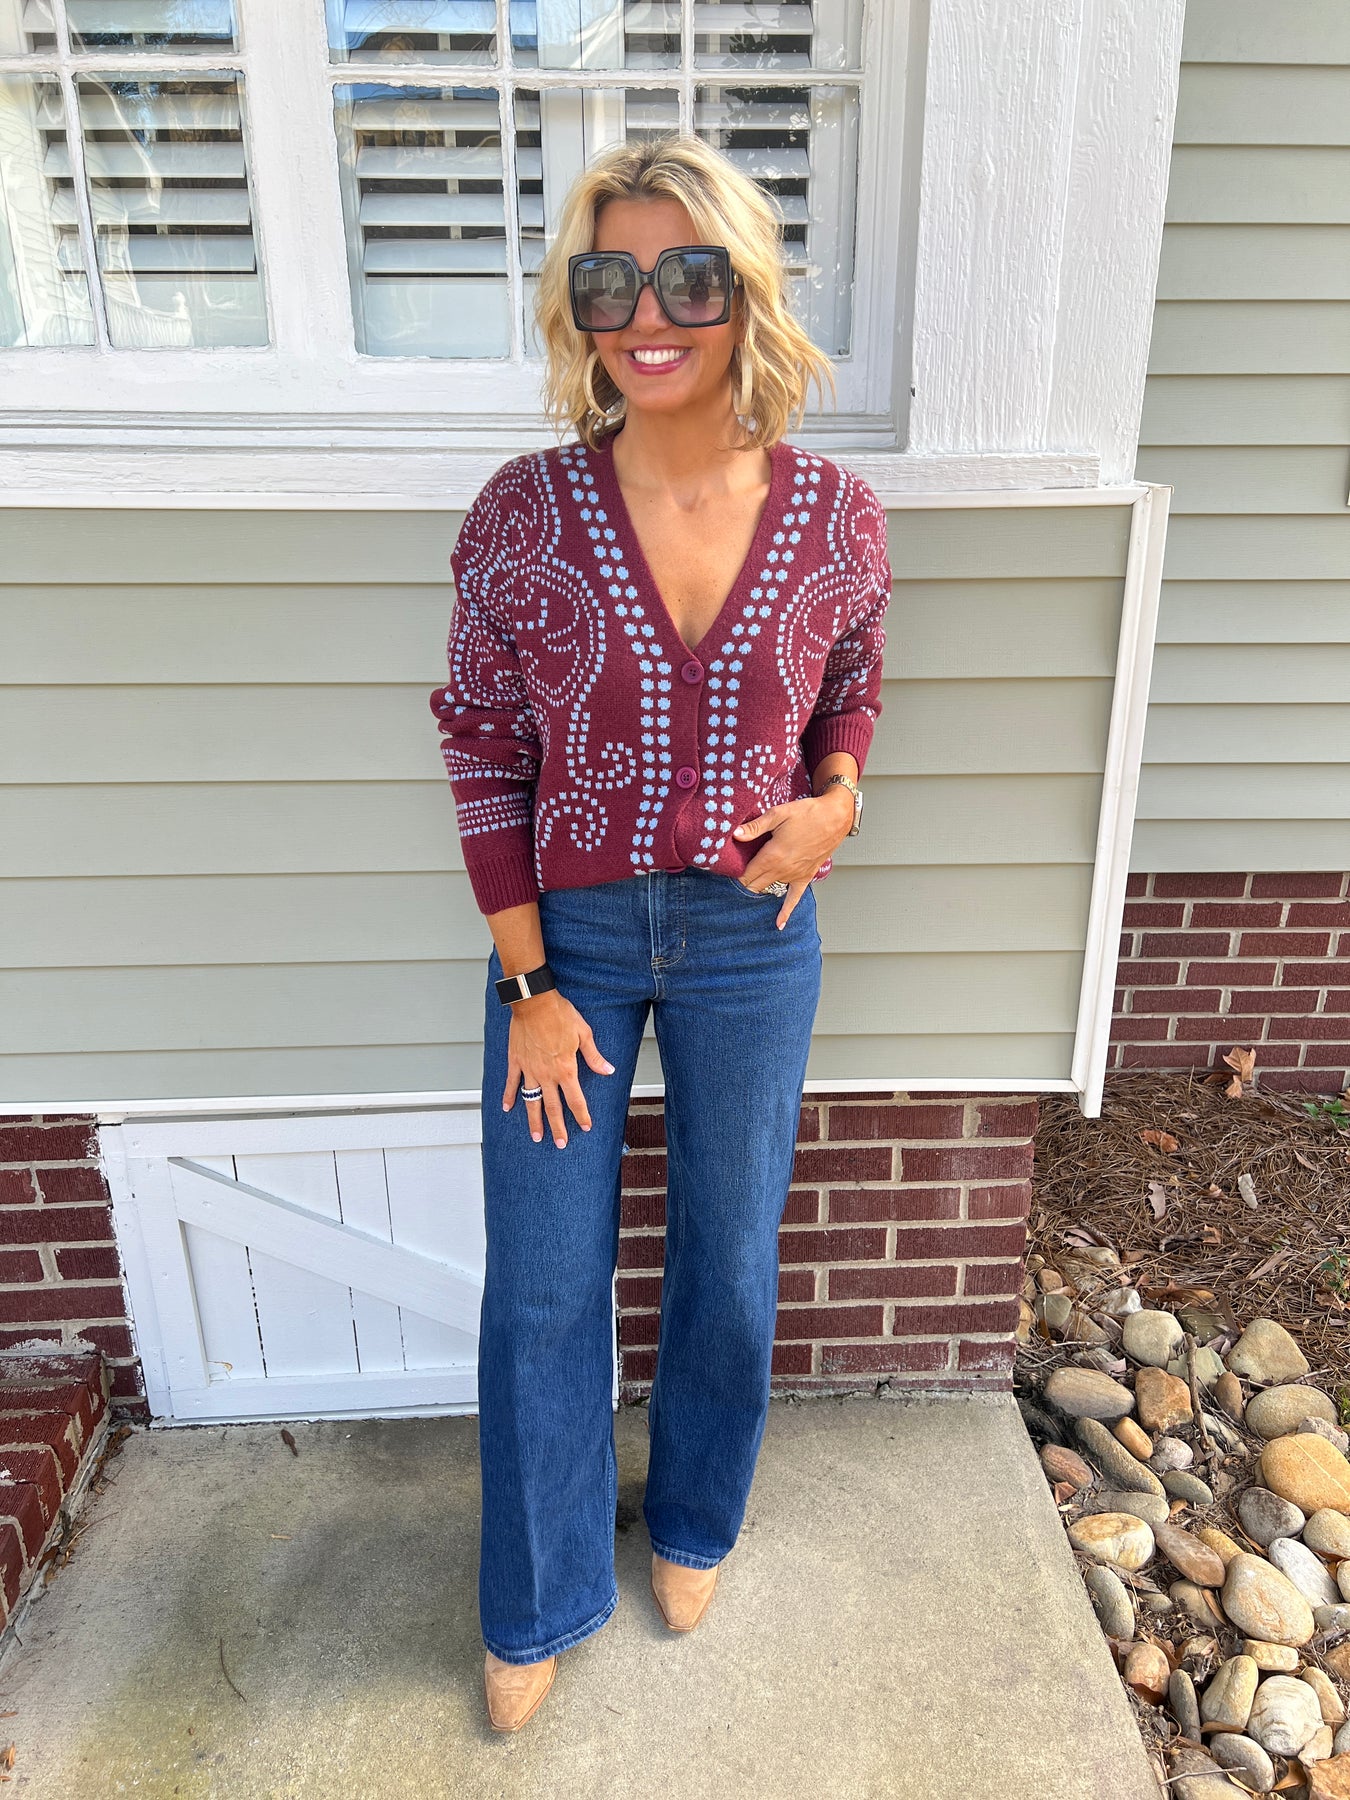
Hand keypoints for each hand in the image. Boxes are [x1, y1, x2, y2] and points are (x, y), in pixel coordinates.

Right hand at [502, 989, 613, 1146]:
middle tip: (561, 1144)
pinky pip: (512, 1083)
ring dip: (534, 1120)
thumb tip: (608, 1070)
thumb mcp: (584, 1034)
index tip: (585, 1127)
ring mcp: (529, 1070)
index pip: (576, 1100)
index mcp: (566, 1069)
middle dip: (558, 1128)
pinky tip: (508, 1109)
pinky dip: (510, 1097)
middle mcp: (547, 1075)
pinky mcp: (516, 1062)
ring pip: (532, 1101)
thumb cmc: (560, 1014)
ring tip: (536, 1136)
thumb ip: (594, 1056)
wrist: (534, 1002)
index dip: (581, 1115)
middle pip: (553, 1107)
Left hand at [731, 784, 856, 927]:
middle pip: (755, 884)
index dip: (734, 874)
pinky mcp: (805, 877)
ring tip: (747, 887)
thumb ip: (755, 827)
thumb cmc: (807, 813)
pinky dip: (785, 912)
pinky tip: (779, 924)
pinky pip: (794, 899)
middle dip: (743, 883)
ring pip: (770, 889)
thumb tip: (735, 834)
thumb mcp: (778, 814)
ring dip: (759, 888)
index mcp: (773, 855)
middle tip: (733, 878)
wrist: (834, 818)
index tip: (726, 871)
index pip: (746, 873)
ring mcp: (794, 876)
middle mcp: (783, 870)